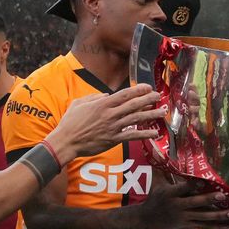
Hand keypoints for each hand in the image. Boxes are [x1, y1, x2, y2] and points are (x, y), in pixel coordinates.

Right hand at [48, 84, 162, 161]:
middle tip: (158, 96)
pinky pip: (132, 136)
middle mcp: (110, 114)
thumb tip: (107, 95)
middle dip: (148, 99)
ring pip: (136, 119)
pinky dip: (144, 134)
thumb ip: (93, 97)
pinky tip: (155, 133)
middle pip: (134, 105)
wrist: (66, 141)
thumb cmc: (69, 123)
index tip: (148, 87)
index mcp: (101, 104)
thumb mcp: (78, 104)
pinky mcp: (113, 139)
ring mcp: (112, 127)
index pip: (124, 94)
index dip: (138, 90)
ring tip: (162, 111)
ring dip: (151, 114)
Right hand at [143, 177, 228, 228]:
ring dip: (219, 215)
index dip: (192, 185)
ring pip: (203, 216)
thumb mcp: (156, 183)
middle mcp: (177, 205)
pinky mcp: (188, 225)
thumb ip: (162, 169)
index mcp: (169, 193)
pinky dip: (219, 227)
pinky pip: (205, 226)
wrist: (147, 218)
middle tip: (222, 196)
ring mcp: (183, 217)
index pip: (182, 188)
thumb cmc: (154, 197)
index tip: (203, 181)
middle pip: (194, 202)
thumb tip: (160, 152)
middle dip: (208, 199)